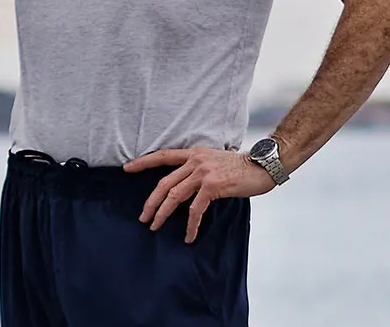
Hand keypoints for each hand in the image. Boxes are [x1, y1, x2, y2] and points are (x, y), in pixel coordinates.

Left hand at [123, 147, 277, 241]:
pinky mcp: (213, 186)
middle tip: (143, 217)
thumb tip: (185, 185)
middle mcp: (195, 161)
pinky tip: (188, 236)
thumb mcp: (215, 161)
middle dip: (151, 202)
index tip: (126, 169)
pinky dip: (190, 225)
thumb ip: (198, 169)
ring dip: (163, 213)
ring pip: (174, 196)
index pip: (163, 156)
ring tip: (155, 226)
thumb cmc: (241, 167)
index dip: (143, 162)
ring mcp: (203, 173)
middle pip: (164, 182)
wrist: (262, 166)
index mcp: (194, 154)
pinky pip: (195, 209)